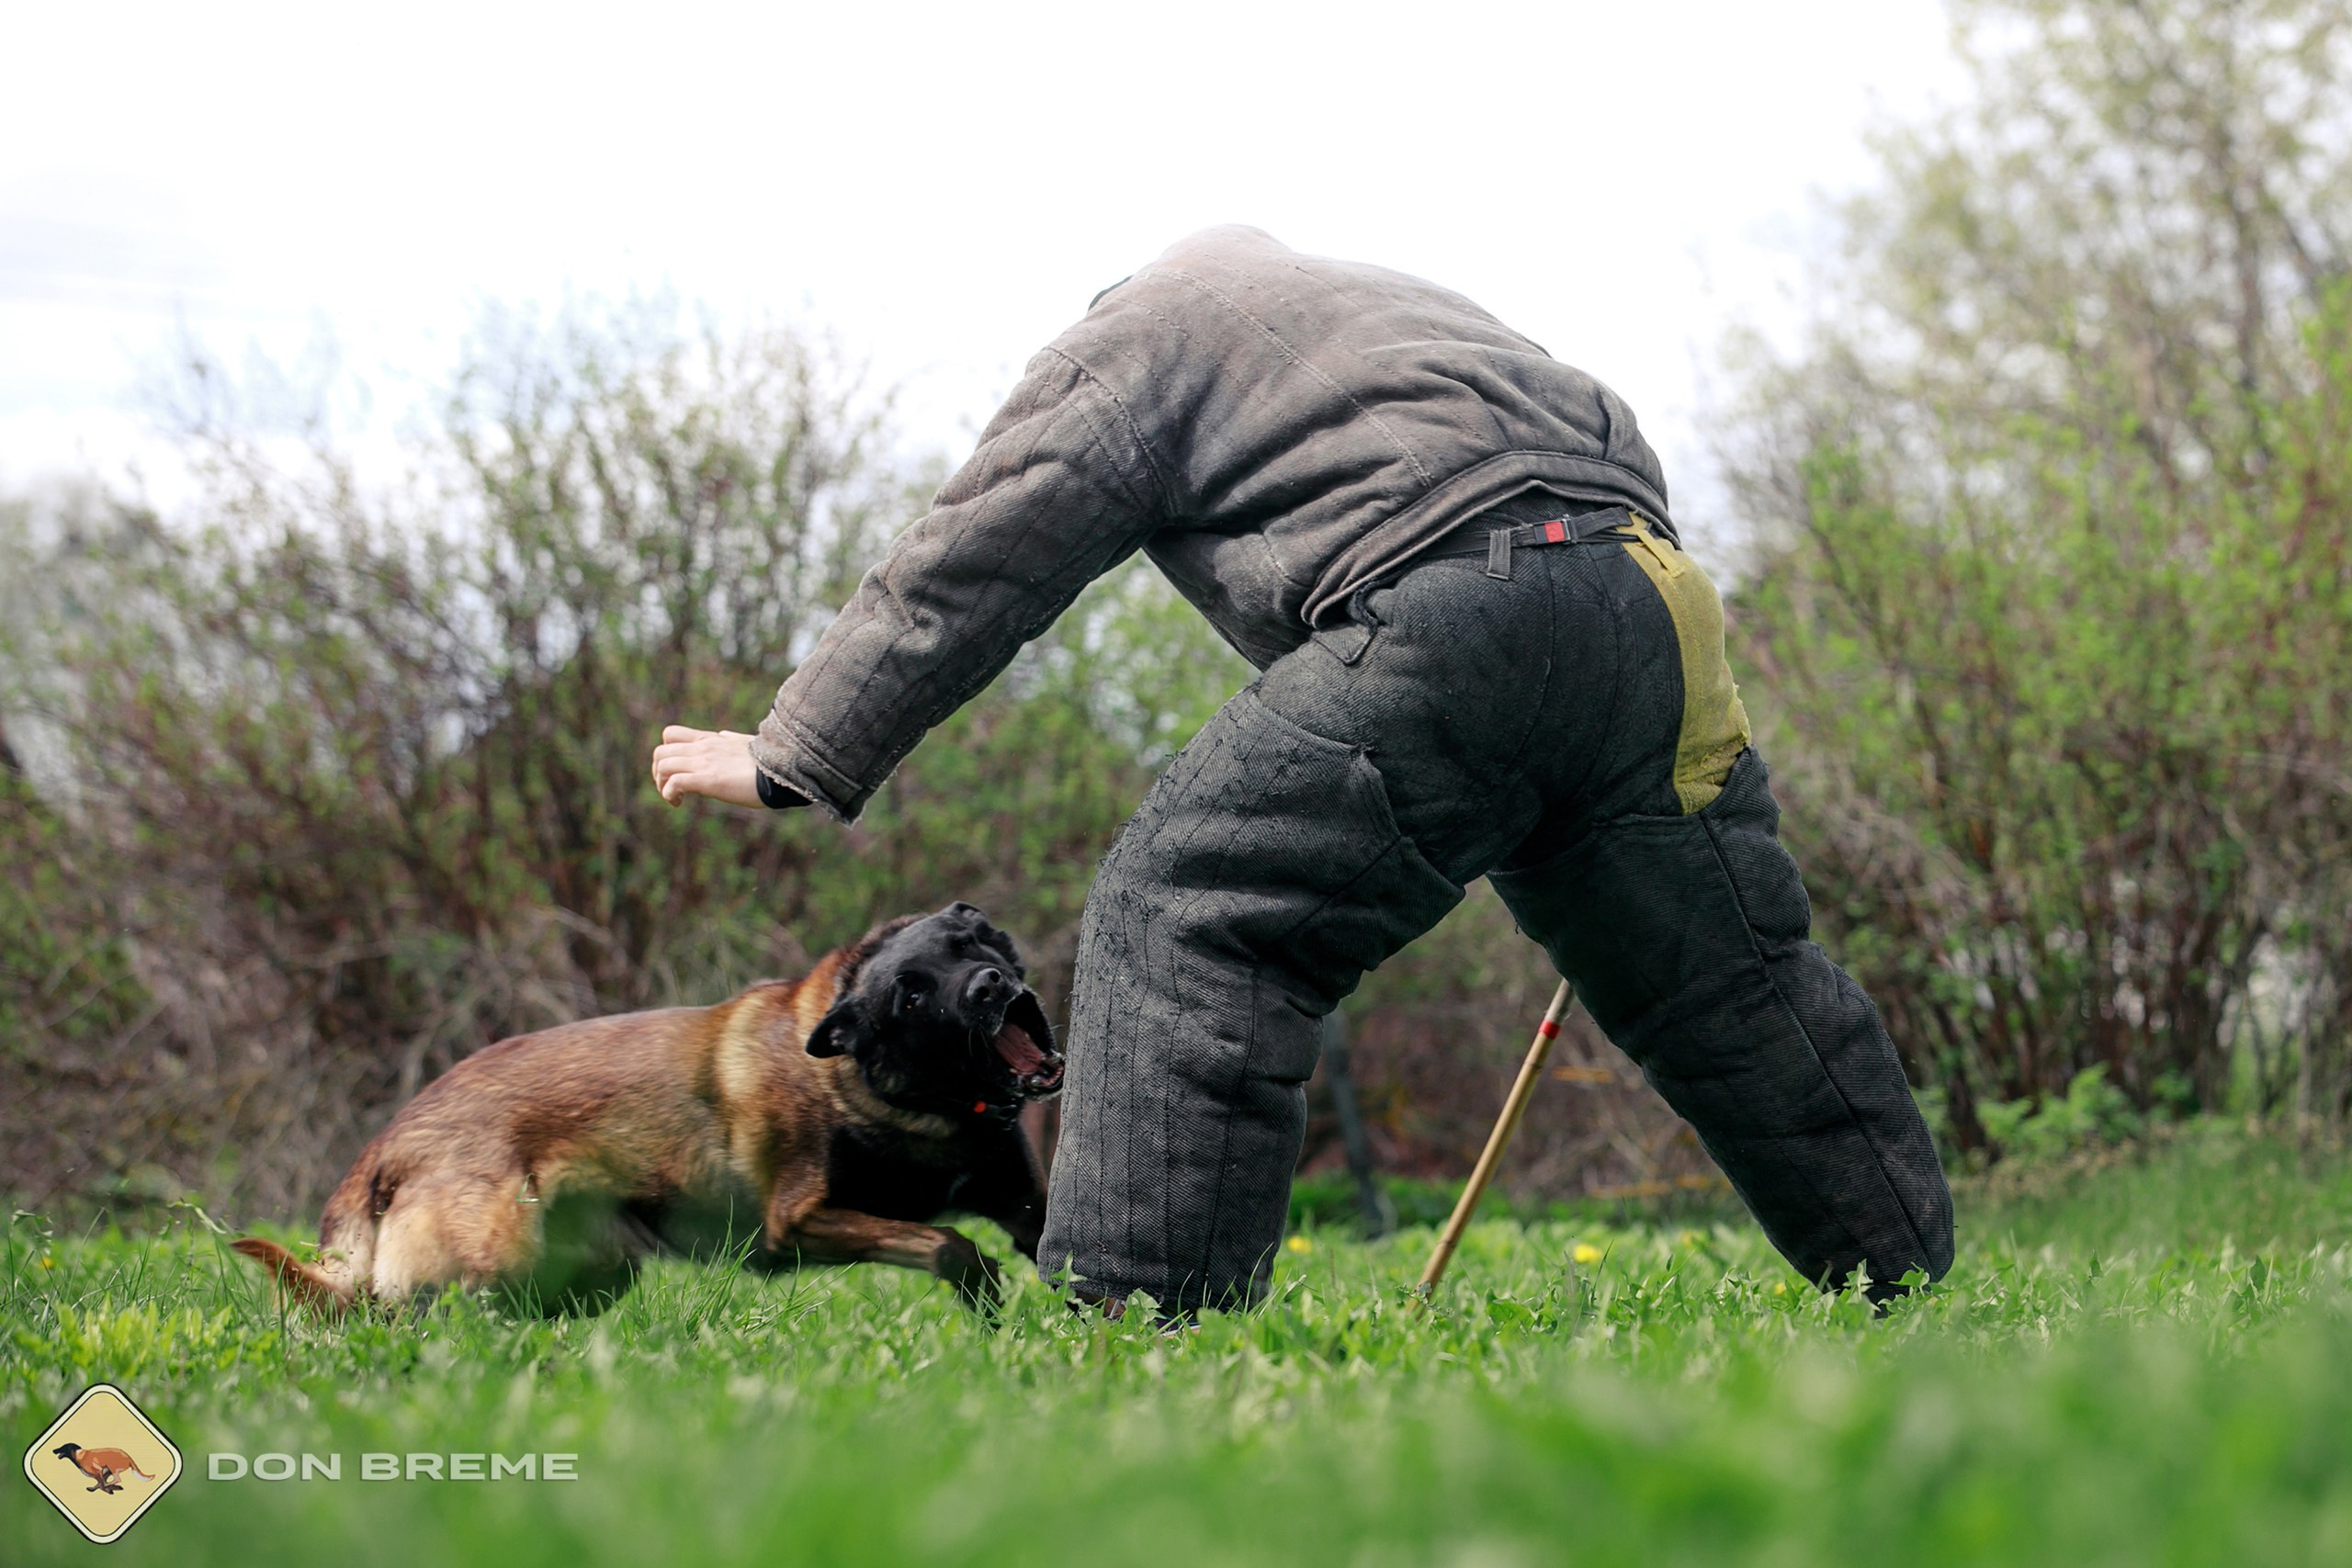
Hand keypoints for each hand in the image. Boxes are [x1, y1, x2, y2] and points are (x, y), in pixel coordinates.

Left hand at [650, 726, 765, 808]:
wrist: (781, 772)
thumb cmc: (768, 762)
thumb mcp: (746, 744)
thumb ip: (731, 740)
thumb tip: (725, 736)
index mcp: (710, 739)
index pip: (670, 734)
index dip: (665, 752)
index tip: (676, 770)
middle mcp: (703, 748)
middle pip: (660, 752)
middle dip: (658, 773)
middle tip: (671, 789)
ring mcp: (704, 762)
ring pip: (662, 765)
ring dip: (661, 785)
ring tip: (674, 799)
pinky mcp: (707, 780)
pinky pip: (674, 782)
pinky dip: (669, 794)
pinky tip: (678, 802)